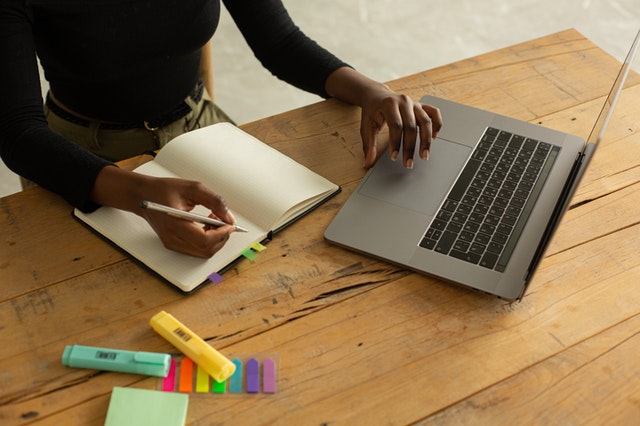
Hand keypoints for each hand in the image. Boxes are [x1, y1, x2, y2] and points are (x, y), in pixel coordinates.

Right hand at [90, 167, 235, 257]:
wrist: (143, 195)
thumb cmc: (164, 190)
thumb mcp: (193, 188)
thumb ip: (214, 201)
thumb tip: (229, 217)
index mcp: (174, 224)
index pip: (204, 240)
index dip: (221, 234)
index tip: (229, 224)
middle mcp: (172, 239)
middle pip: (206, 250)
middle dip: (221, 237)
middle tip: (222, 220)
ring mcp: (172, 244)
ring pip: (203, 252)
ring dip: (215, 239)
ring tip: (212, 220)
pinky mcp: (174, 244)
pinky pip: (197, 249)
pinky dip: (207, 240)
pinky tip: (205, 225)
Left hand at [360, 87, 441, 168]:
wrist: (376, 95)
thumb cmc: (372, 111)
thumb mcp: (366, 127)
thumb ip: (368, 145)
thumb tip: (368, 163)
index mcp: (389, 104)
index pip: (395, 125)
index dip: (395, 142)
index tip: (394, 157)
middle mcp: (404, 101)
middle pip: (411, 126)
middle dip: (410, 147)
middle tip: (408, 163)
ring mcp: (414, 103)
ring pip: (426, 121)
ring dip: (426, 140)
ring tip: (424, 156)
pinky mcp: (421, 105)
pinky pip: (434, 113)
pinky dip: (437, 124)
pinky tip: (434, 137)